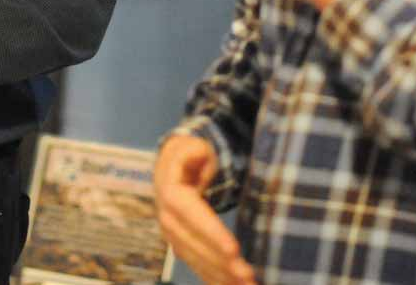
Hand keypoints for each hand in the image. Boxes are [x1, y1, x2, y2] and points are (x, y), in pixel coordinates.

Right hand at [154, 135, 255, 284]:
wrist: (175, 167)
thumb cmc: (191, 154)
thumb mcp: (193, 145)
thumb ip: (195, 150)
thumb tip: (200, 155)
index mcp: (170, 192)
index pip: (191, 215)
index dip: (211, 233)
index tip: (233, 249)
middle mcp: (167, 218)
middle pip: (193, 244)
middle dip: (220, 262)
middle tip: (247, 275)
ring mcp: (172, 235)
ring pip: (195, 259)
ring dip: (219, 275)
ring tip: (247, 284)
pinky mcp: (181, 245)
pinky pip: (197, 266)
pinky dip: (214, 279)